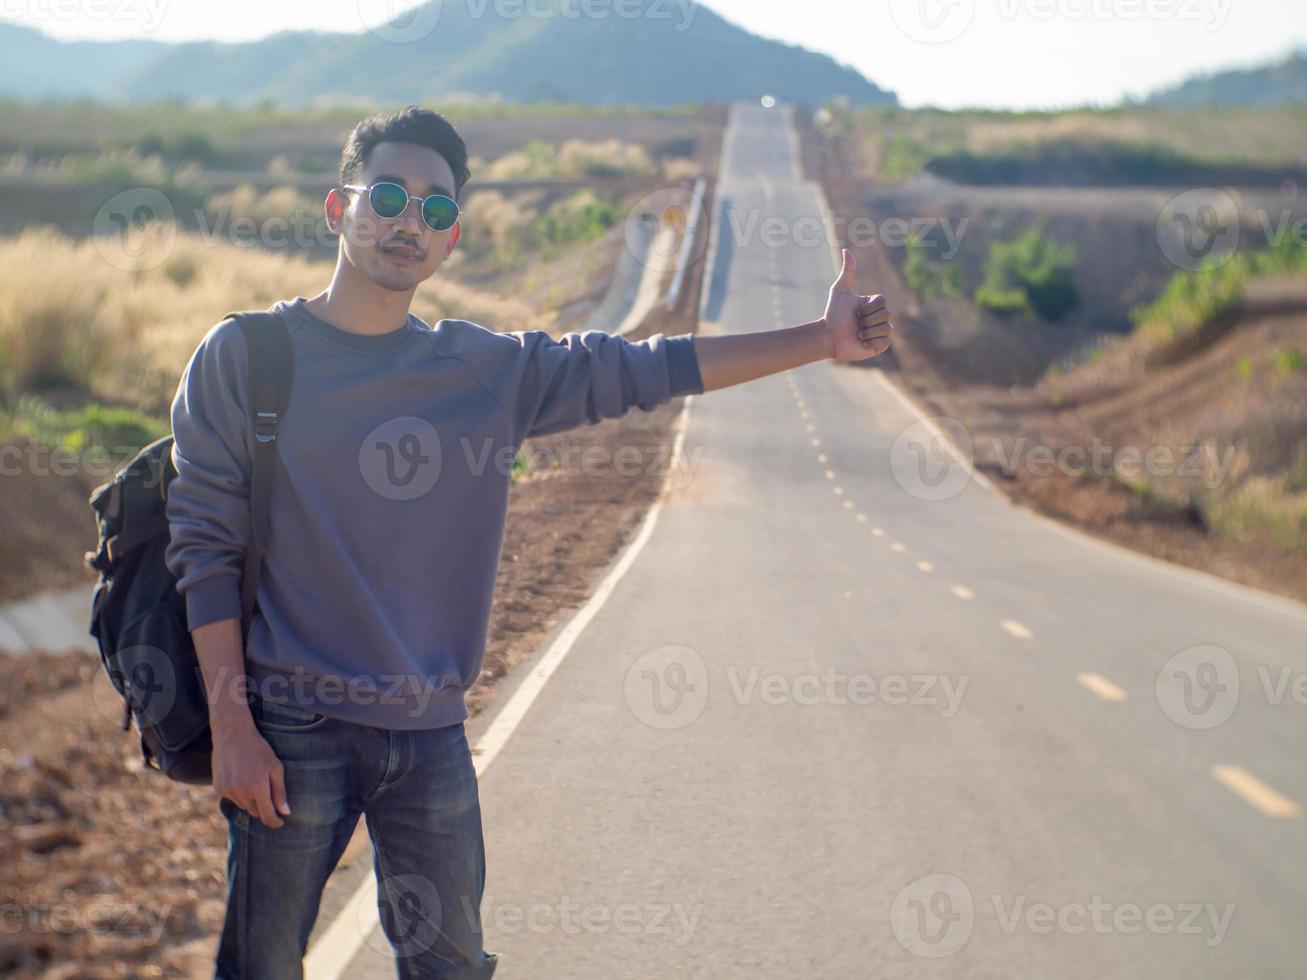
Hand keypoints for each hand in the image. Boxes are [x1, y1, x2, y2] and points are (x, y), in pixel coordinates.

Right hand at [210, 713, 291, 828]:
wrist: (232, 734)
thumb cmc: (258, 749)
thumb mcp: (275, 767)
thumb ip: (280, 792)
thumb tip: (285, 812)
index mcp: (258, 787)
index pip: (267, 816)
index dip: (275, 822)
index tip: (280, 821)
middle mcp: (241, 792)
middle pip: (255, 812)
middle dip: (263, 806)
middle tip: (266, 790)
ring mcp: (228, 791)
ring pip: (243, 805)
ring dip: (250, 799)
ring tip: (252, 778)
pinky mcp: (218, 788)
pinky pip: (232, 798)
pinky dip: (238, 793)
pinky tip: (239, 775)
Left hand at [822, 248, 892, 362]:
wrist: (828, 337)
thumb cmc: (833, 314)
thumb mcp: (839, 291)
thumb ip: (847, 272)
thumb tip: (846, 250)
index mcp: (873, 304)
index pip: (883, 302)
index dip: (868, 308)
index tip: (855, 311)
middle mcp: (879, 317)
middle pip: (887, 314)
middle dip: (867, 320)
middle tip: (855, 323)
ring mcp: (880, 332)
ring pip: (887, 328)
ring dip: (868, 331)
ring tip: (857, 334)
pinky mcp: (880, 346)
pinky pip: (885, 341)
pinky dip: (872, 342)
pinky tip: (862, 343)